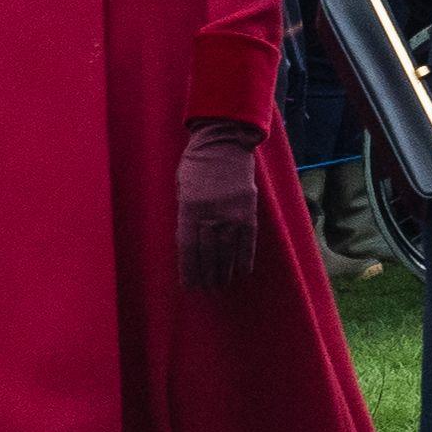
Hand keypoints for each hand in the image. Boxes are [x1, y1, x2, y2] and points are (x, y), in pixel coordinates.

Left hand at [176, 119, 260, 290]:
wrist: (224, 142)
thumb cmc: (197, 164)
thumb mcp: (182, 188)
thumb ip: (186, 215)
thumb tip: (189, 244)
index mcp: (190, 208)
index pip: (188, 249)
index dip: (189, 270)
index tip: (190, 286)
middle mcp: (211, 214)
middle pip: (208, 254)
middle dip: (206, 275)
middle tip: (207, 289)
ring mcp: (232, 213)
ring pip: (227, 252)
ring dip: (224, 271)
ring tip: (221, 284)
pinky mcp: (249, 211)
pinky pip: (247, 242)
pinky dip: (244, 258)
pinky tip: (241, 271)